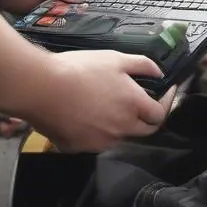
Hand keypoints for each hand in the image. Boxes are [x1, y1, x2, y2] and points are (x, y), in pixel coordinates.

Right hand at [35, 50, 176, 152]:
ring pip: (118, 136)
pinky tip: (84, 114)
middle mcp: (121, 128)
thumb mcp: (115, 58)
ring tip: (106, 105)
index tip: (164, 93)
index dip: (166, 103)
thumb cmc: (79, 69)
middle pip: (144, 130)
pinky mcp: (79, 148)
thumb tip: (160, 73)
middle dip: (146, 118)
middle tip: (140, 102)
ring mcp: (100, 142)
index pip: (160, 115)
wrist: (40, 87)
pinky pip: (93, 141)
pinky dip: (95, 130)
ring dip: (119, 124)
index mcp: (133, 106)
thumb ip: (143, 65)